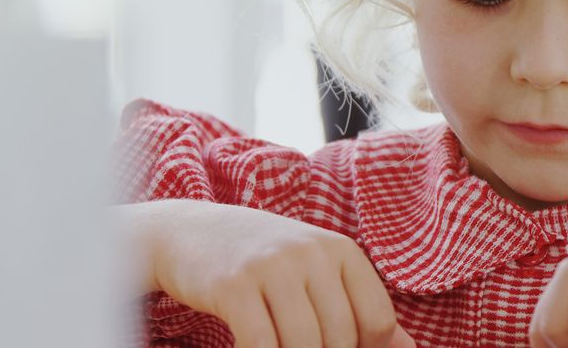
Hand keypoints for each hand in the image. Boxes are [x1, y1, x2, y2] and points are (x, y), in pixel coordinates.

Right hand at [128, 199, 415, 347]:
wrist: (189, 232)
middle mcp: (311, 252)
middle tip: (301, 347)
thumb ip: (362, 307)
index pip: (377, 320)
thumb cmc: (264, 261)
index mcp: (341, 250)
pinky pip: (261, 343)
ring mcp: (272, 266)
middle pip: (341, 337)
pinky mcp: (234, 285)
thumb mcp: (316, 272)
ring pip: (304, 344)